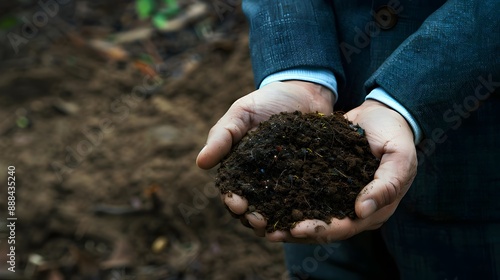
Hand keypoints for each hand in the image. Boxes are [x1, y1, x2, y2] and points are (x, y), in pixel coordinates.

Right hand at [196, 81, 333, 234]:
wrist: (307, 91)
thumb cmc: (269, 100)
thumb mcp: (241, 113)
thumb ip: (222, 136)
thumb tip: (201, 163)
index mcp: (242, 168)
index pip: (233, 190)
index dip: (233, 200)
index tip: (237, 204)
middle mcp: (263, 180)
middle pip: (255, 207)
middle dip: (254, 218)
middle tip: (260, 223)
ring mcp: (287, 182)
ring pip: (279, 210)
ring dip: (277, 223)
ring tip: (280, 232)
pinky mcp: (311, 181)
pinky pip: (306, 201)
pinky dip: (303, 214)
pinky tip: (306, 222)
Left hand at [241, 100, 417, 242]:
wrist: (383, 114)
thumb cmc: (395, 135)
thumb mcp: (399, 157)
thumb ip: (387, 184)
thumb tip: (362, 210)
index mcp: (375, 209)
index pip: (346, 227)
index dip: (322, 230)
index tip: (297, 229)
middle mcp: (354, 209)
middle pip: (323, 227)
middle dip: (296, 232)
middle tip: (270, 233)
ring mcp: (339, 196)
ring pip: (310, 215)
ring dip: (287, 221)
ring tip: (261, 224)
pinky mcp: (325, 181)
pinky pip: (305, 194)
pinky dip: (286, 199)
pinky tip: (265, 199)